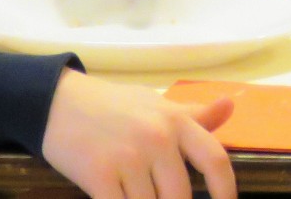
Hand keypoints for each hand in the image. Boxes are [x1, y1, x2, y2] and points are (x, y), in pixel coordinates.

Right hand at [42, 69, 236, 198]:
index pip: (215, 160)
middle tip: (159, 196)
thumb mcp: (157, 104)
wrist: (59, 101)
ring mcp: (129, 157)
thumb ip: (194, 116)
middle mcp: (158, 138)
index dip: (226, 191)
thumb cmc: (114, 105)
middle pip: (181, 196)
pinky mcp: (100, 175)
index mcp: (176, 121)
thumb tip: (231, 106)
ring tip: (136, 194)